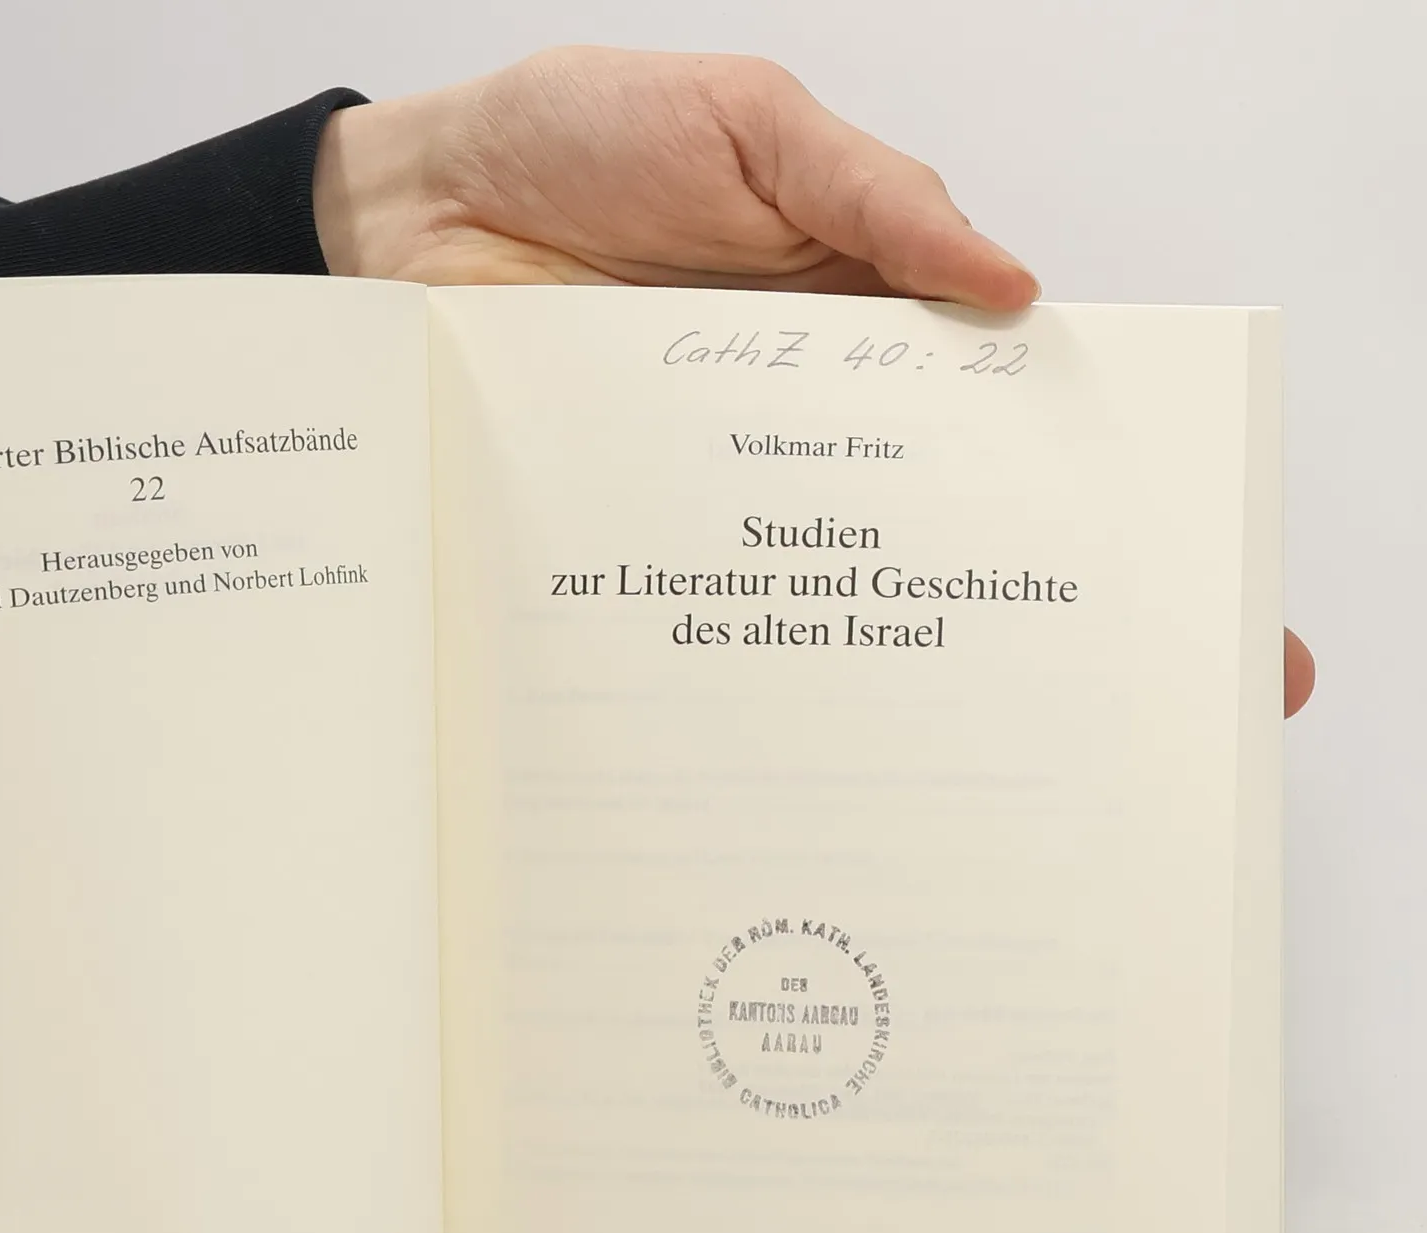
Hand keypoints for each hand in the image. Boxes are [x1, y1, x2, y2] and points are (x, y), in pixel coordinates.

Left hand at [315, 47, 1317, 717]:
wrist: (404, 213)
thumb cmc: (579, 139)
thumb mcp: (748, 126)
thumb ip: (872, 200)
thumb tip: (1011, 290)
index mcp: (856, 322)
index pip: (996, 408)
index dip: (1085, 485)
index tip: (1179, 587)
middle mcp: (795, 425)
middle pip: (920, 524)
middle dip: (1012, 617)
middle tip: (1105, 717)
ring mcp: (709, 489)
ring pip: (812, 581)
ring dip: (877, 660)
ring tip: (955, 755)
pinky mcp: (626, 531)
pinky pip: (696, 594)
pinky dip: (736, 653)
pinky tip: (790, 717)